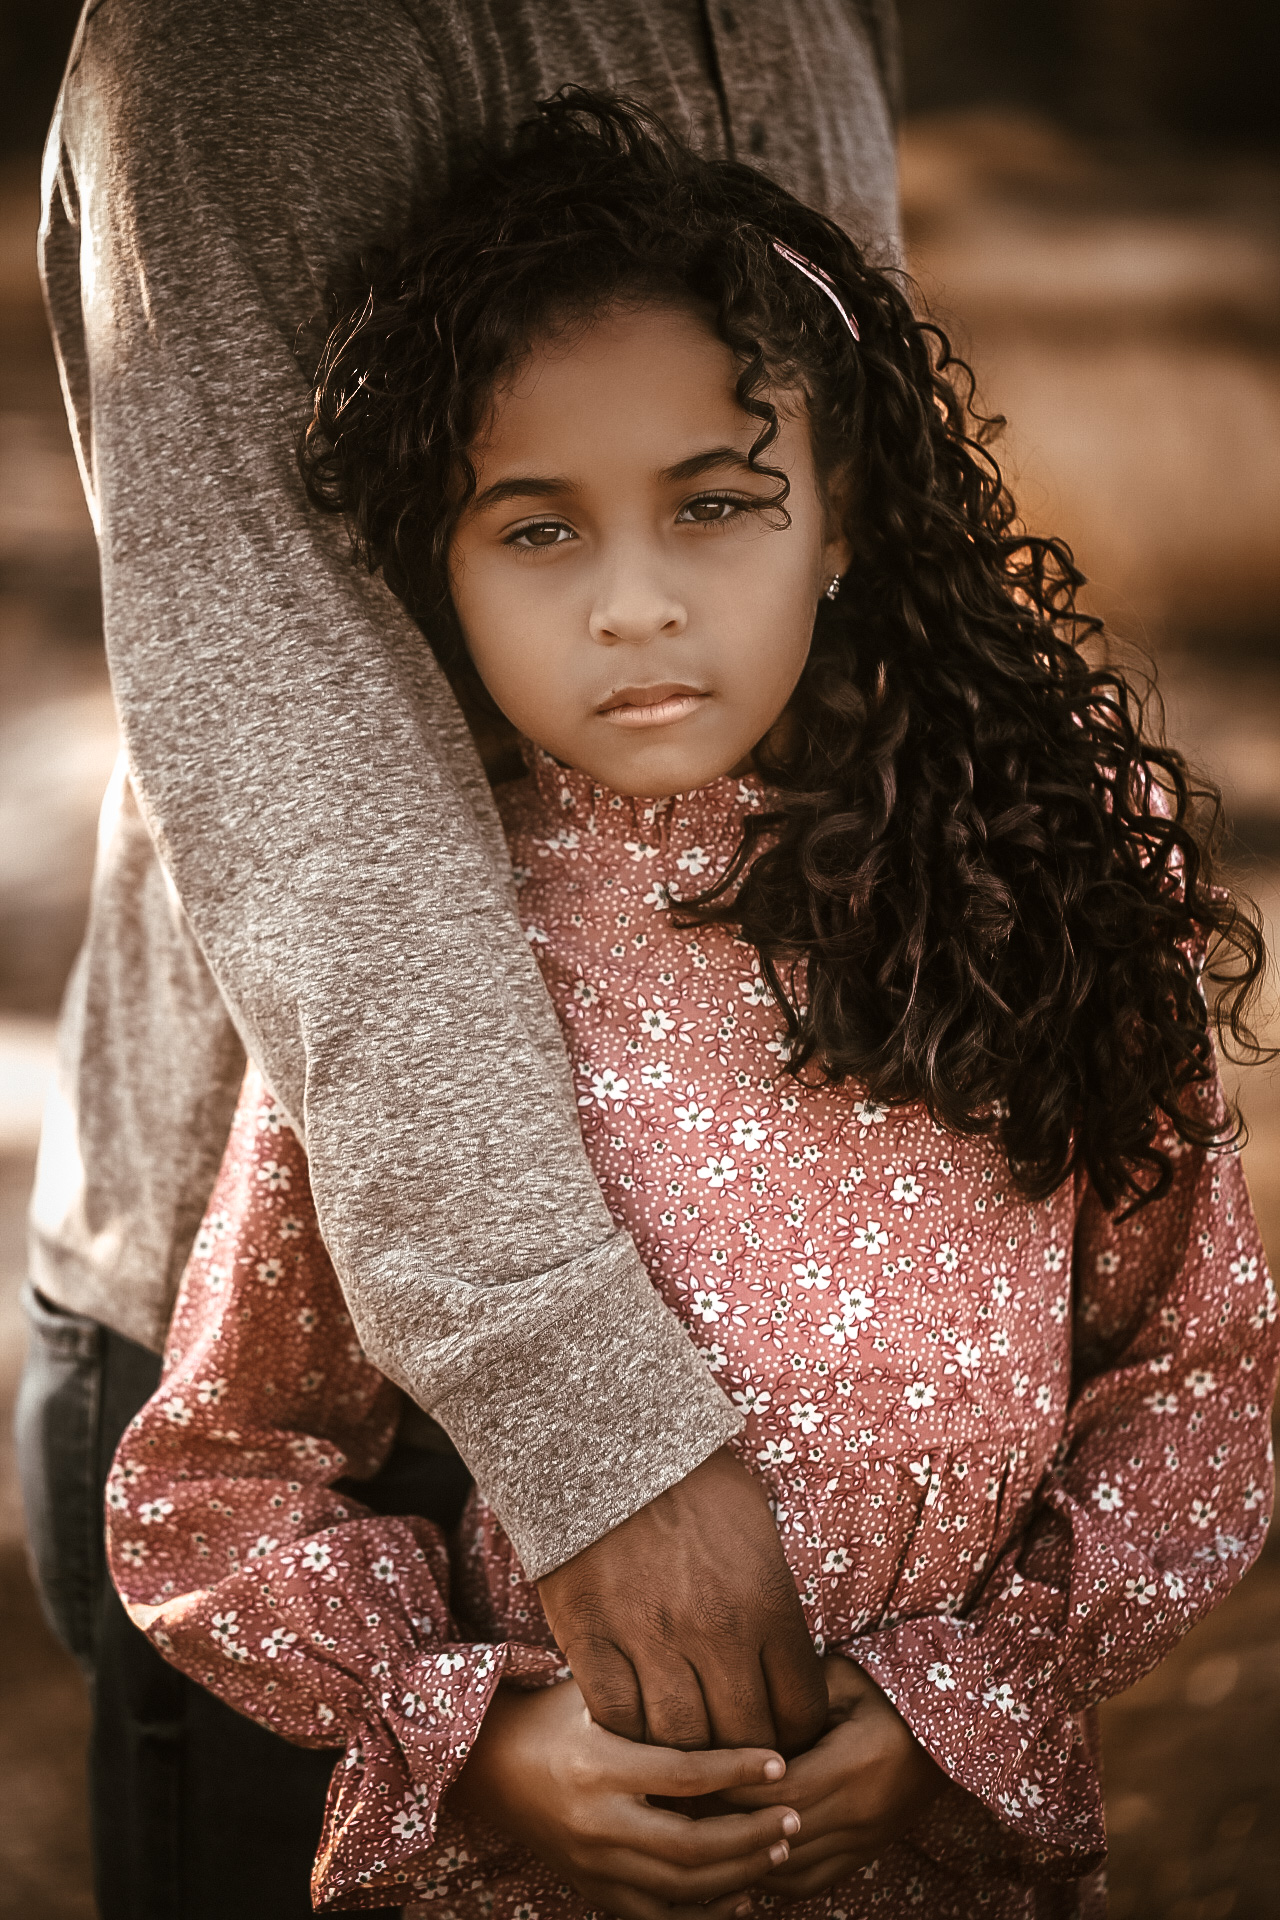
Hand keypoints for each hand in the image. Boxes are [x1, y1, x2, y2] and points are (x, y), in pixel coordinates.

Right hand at [450, 1678, 800, 1919]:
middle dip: (750, 1835)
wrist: (493, 1766)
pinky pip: (658, 1917)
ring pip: (680, 1888)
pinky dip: (705, 1915)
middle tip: (794, 1817)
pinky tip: (743, 1898)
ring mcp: (593, 1866)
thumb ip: (653, 1695)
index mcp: (600, 1766)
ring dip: (738, 1874)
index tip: (780, 1763)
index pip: (685, 1775)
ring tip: (778, 1847)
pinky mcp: (593, 1891)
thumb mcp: (597, 1693)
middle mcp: (596, 1823)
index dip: (738, 1771)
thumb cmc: (556, 1714)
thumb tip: (729, 1682)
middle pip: (690, 1845)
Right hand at [537, 1446, 826, 1751]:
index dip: (796, 1734)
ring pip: (681, 1745)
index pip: (801, 1708)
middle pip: (745, 1741)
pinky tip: (636, 1729)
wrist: (603, 1439)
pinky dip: (629, 1736)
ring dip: (687, 1760)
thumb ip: (773, 1596)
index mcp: (765, 1601)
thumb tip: (786, 1652)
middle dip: (746, 1760)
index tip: (781, 1732)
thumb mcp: (755, 1526)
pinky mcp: (592, 1640)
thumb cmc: (687, 1477)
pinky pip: (618, 1720)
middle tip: (735, 1760)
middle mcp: (715, 1631)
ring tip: (687, 1755)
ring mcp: (650, 1639)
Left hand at [713, 1655, 945, 1897]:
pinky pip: (812, 1882)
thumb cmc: (886, 1692)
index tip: (698, 1772)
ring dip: (747, 1857)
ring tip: (707, 1833)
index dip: (733, 1787)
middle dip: (728, 1823)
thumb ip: (793, 1699)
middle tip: (687, 1805)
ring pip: (791, 1871)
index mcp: (852, 1765)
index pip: (776, 1793)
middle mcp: (860, 1812)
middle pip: (778, 1836)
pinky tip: (744, 1857)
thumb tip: (736, 1715)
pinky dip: (774, 1877)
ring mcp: (866, 1840)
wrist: (952, 1725)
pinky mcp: (866, 1853)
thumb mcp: (841, 1681)